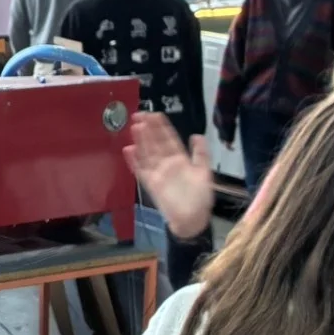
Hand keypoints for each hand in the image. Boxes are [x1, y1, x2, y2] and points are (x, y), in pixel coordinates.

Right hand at [125, 113, 213, 241]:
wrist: (193, 220)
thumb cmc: (201, 198)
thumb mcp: (205, 173)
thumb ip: (201, 154)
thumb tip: (196, 135)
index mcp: (181, 159)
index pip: (169, 139)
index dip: (162, 127)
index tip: (155, 114)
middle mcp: (167, 164)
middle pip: (155, 143)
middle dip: (148, 129)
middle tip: (139, 114)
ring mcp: (157, 173)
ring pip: (147, 153)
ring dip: (140, 141)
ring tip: (135, 127)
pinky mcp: (150, 184)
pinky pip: (140, 170)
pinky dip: (133, 161)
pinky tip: (128, 150)